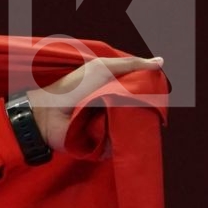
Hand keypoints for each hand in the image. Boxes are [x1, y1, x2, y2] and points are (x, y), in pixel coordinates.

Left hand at [27, 54, 163, 150]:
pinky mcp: (100, 144)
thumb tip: (161, 62)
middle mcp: (112, 109)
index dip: (150, 93)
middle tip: (150, 109)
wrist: (47, 114)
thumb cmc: (73, 87)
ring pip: (131, 129)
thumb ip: (131, 64)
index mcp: (114, 90)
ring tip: (127, 120)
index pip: (140, 94)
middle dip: (145, 112)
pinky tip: (117, 134)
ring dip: (131, 125)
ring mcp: (107, 127)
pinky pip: (118, 145)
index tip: (160, 92)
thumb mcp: (103, 68)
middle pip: (139, 113)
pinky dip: (119, 140)